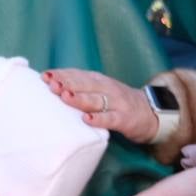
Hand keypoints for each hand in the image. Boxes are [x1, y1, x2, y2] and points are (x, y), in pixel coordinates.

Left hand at [44, 68, 158, 143]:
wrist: (151, 113)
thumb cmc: (118, 103)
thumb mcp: (101, 90)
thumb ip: (81, 88)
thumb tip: (51, 87)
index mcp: (99, 81)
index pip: (79, 75)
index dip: (62, 74)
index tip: (44, 76)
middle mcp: (108, 89)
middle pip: (85, 84)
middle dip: (67, 83)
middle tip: (51, 84)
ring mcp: (117, 103)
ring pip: (96, 100)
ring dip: (80, 98)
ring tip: (65, 96)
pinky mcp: (125, 119)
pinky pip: (111, 119)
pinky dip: (99, 119)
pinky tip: (87, 120)